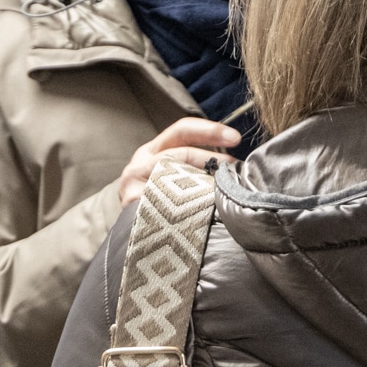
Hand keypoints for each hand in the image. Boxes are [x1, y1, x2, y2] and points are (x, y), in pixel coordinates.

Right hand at [115, 117, 241, 206]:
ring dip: (203, 181)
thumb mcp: (173, 178)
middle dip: (213, 156)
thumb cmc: (160, 204)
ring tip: (223, 190)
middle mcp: (140, 163)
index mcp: (152, 151)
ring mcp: (134, 183)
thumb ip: (195, 166)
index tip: (236, 138)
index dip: (210, 131)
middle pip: (180, 150)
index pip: (182, 130)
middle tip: (236, 165)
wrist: (131, 236)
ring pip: (174, 174)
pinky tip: (203, 210)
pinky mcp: (133, 203)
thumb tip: (234, 165)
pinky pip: (166, 199)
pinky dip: (188, 203)